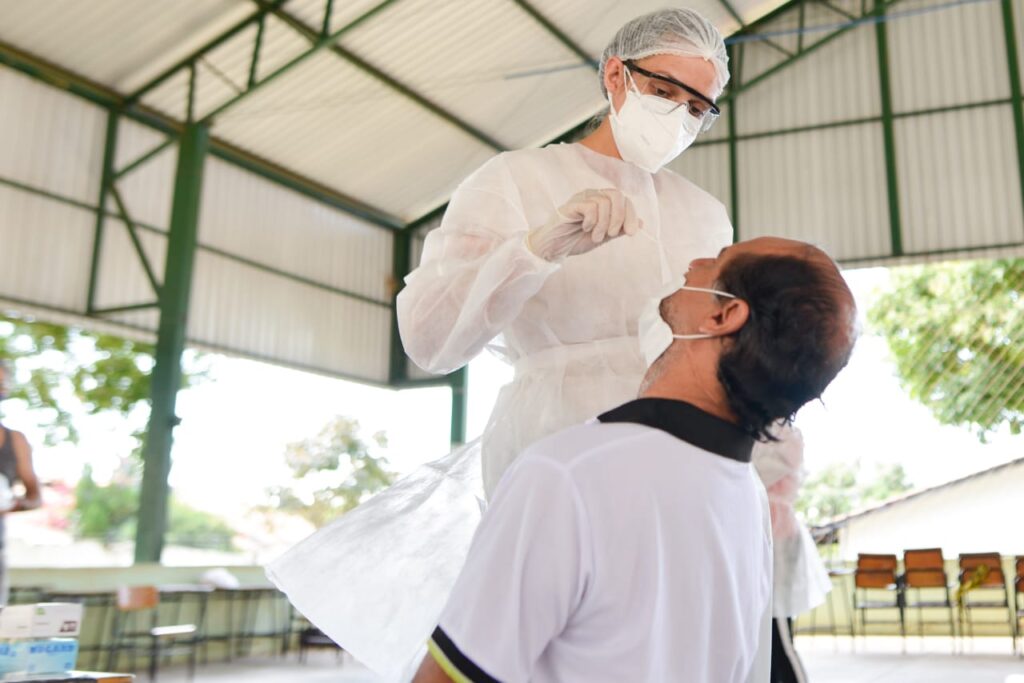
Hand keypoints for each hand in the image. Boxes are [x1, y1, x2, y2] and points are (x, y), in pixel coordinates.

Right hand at [526, 189, 642, 260]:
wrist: (554, 248)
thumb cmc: (575, 240)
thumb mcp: (603, 236)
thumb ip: (619, 229)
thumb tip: (641, 224)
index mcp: (602, 201)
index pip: (624, 200)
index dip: (631, 215)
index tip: (631, 233)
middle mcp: (593, 195)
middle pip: (617, 196)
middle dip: (619, 217)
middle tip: (611, 234)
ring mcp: (581, 198)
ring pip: (604, 203)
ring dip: (603, 224)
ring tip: (595, 236)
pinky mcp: (571, 205)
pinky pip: (590, 207)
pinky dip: (592, 221)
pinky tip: (585, 228)